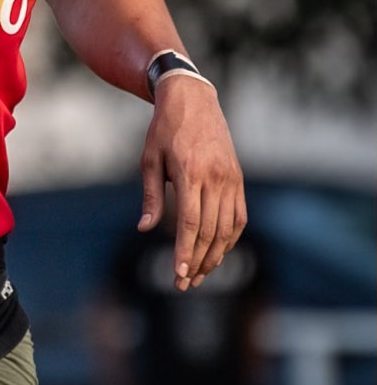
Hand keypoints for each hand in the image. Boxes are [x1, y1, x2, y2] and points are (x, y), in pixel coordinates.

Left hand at [139, 74, 245, 290]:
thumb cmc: (164, 129)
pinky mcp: (238, 180)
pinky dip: (230, 238)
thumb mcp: (149, 158)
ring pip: (227, 229)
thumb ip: (151, 196)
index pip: (189, 222)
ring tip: (199, 274)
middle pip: (209, 231)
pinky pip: (238, 217)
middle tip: (184, 283)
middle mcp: (215, 178)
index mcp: (190, 172)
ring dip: (215, 255)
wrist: (193, 100)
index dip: (185, 251)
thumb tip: (145, 229)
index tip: (178, 273)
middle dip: (197, 261)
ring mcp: (231, 180)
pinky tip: (218, 252)